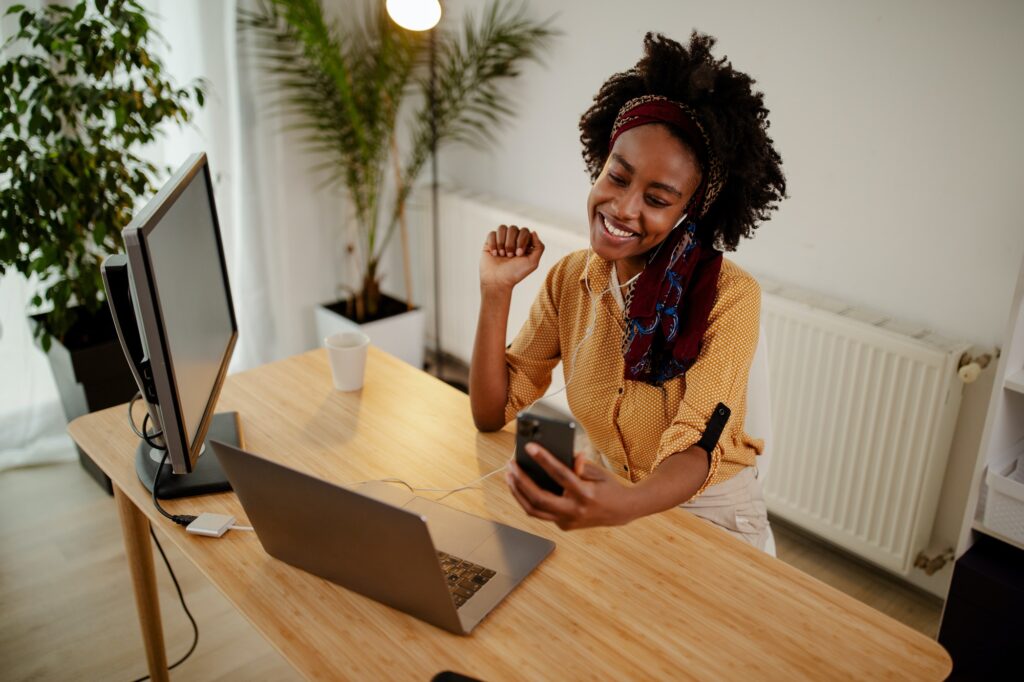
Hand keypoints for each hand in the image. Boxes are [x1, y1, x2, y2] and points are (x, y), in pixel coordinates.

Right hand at [480, 224, 544, 289]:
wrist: (497, 281)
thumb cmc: (515, 273)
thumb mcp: (533, 262)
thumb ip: (539, 247)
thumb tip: (534, 232)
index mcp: (524, 243)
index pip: (525, 231)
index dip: (522, 240)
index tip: (519, 254)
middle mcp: (513, 240)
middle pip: (513, 228)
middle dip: (511, 243)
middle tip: (510, 256)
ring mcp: (501, 240)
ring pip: (502, 228)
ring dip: (502, 242)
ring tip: (502, 255)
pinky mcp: (490, 242)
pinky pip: (492, 233)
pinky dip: (493, 243)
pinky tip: (494, 254)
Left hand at [506, 443, 636, 529]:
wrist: (622, 511)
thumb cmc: (608, 487)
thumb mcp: (597, 472)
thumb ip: (579, 465)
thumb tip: (564, 456)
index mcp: (585, 495)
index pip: (560, 475)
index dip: (544, 459)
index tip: (530, 447)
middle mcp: (575, 511)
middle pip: (539, 498)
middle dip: (521, 481)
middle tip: (511, 465)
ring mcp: (567, 522)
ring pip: (534, 510)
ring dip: (518, 492)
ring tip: (509, 476)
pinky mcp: (563, 526)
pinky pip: (540, 513)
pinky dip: (528, 499)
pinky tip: (520, 487)